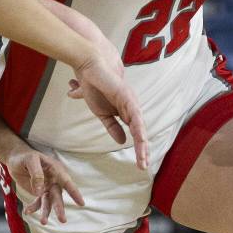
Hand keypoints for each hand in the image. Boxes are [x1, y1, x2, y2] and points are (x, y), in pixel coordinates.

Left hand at [3, 144, 84, 224]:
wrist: (16, 158)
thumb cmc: (26, 156)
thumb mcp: (30, 160)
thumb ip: (36, 175)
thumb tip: (39, 192)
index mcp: (56, 170)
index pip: (67, 182)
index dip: (74, 193)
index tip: (81, 203)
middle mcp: (54, 180)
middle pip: (58, 196)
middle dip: (59, 208)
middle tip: (63, 220)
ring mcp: (47, 187)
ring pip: (49, 202)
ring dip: (46, 212)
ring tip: (43, 222)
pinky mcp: (39, 192)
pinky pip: (38, 202)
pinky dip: (33, 208)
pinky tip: (27, 212)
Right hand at [68, 49, 149, 168]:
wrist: (89, 66)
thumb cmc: (93, 85)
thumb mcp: (102, 113)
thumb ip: (112, 126)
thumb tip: (122, 141)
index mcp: (125, 112)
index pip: (134, 133)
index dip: (137, 148)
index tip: (139, 163)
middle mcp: (131, 108)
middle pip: (140, 133)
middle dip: (142, 150)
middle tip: (143, 166)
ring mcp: (131, 102)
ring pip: (140, 128)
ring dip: (142, 145)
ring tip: (143, 159)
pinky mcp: (127, 98)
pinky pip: (135, 117)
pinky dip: (138, 129)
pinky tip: (140, 140)